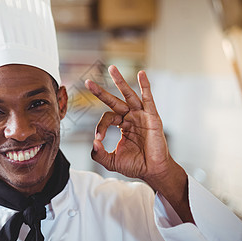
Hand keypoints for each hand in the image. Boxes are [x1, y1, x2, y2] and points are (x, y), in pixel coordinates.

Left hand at [85, 65, 169, 180]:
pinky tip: (142, 74)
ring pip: (129, 95)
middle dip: (101, 92)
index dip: (100, 126)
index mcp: (122, 125)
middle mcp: (131, 117)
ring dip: (120, 81)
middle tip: (88, 82)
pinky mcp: (152, 117)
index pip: (107, 117)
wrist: (153, 171)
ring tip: (111, 68)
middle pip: (114, 101)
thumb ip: (99, 154)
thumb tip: (93, 142)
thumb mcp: (112, 161)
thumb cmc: (136, 165)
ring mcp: (141, 115)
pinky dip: (145, 86)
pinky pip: (148, 99)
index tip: (98, 139)